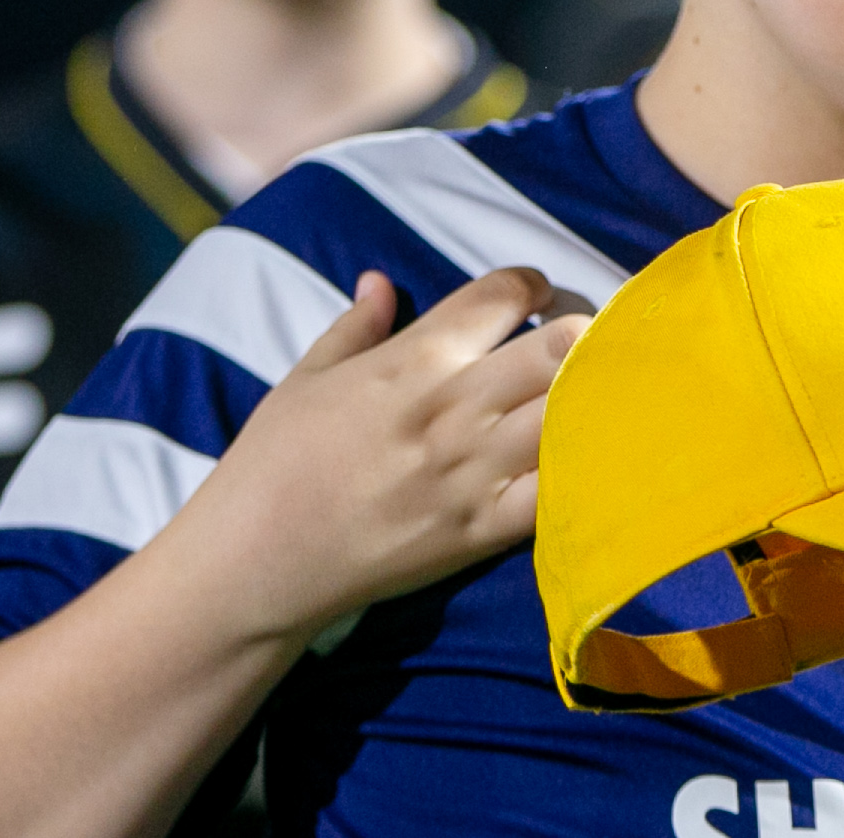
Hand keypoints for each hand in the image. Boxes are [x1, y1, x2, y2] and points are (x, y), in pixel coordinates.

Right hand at [165, 267, 582, 641]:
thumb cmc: (272, 464)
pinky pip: (560, 491)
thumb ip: (356, 325)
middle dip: (580, 332)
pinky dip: (582, 469)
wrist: (253, 565)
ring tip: (586, 396)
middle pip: (562, 345)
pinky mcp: (482, 532)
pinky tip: (583, 456)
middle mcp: (452, 409)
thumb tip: (382, 279)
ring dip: (590, 396)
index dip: (531, 284)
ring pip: (571, 412)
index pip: (504, 294)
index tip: (533, 297)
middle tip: (575, 344)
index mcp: (411, 360)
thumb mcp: (305, 378)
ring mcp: (472, 473)